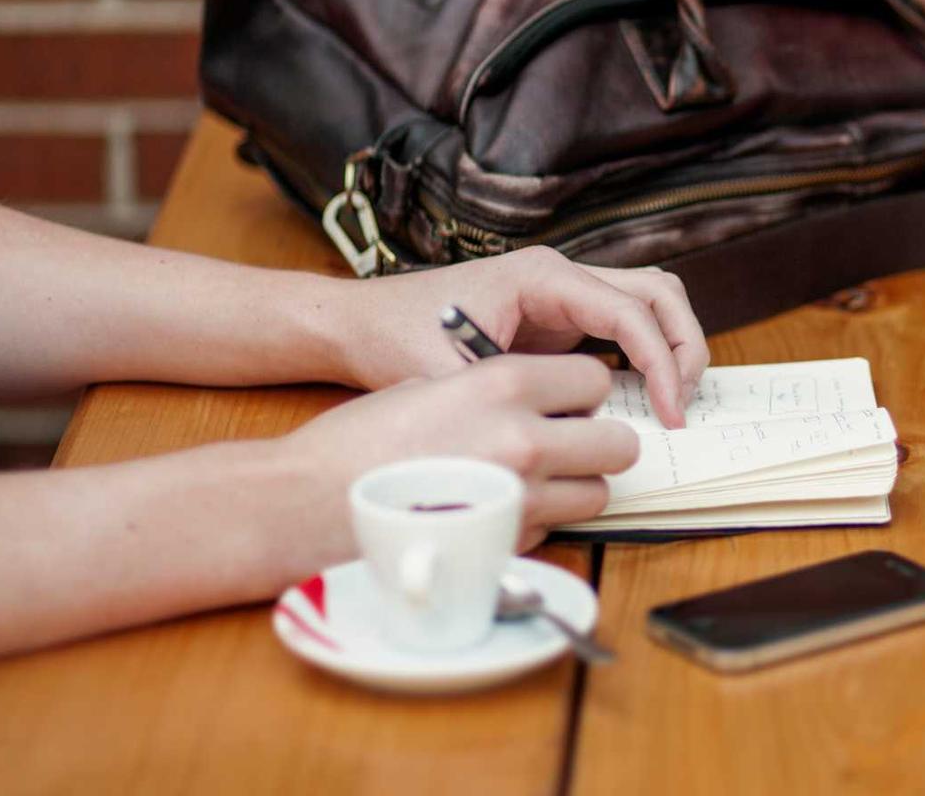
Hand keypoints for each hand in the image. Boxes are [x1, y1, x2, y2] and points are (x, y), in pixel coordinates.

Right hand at [275, 354, 637, 554]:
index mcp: (503, 384)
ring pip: (598, 494)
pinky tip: (498, 511)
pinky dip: (540, 522)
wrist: (306, 505)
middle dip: (598, 444)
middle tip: (569, 446)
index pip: (595, 379)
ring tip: (534, 482)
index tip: (567, 402)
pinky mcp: (508, 545)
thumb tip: (537, 402)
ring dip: (576, 488)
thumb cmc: (357, 442)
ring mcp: (521, 498)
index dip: (584, 393)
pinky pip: (556, 529)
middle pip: (618, 443)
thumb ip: (492, 392)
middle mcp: (524, 438)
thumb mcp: (428, 385)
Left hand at [328, 247, 707, 427]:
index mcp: (542, 276)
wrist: (361, 322)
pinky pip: (625, 326)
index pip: (631, 311)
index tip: (668, 413)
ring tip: (672, 401)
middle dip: (684, 347)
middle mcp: (561, 275)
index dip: (661, 363)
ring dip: (672, 346)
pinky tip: (641, 400)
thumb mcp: (449, 376)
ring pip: (650, 301)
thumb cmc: (396, 337)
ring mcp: (565, 293)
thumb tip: (566, 437)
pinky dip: (647, 356)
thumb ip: (508, 401)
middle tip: (683, 405)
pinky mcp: (561, 317)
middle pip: (659, 292)